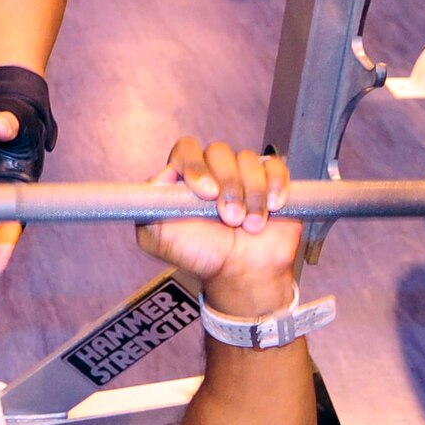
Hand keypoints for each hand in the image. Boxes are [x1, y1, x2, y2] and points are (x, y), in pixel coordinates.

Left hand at [135, 137, 298, 302]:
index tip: (206, 192)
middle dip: (228, 186)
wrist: (242, 274)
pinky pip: (275, 166)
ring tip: (250, 225)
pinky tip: (273, 206)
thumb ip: (148, 207)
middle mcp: (213, 171)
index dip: (195, 165)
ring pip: (248, 160)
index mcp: (184, 177)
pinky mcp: (270, 180)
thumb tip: (161, 178)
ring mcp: (243, 173)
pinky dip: (275, 185)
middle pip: (219, 152)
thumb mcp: (158, 238)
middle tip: (230, 218)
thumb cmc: (202, 255)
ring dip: (251, 194)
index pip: (186, 150)